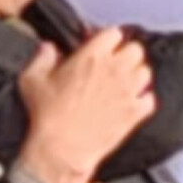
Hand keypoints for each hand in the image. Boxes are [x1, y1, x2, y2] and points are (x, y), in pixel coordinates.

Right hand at [15, 29, 155, 182]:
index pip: (114, 33)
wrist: (61, 149)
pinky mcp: (134, 113)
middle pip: (136, 49)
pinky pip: (150, 100)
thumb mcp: (32, 80)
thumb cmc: (47, 116)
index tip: (98, 46)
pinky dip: (143, 100)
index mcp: (91, 57)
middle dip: (125, 54)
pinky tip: (130, 103)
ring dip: (136, 75)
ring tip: (123, 82)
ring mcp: (127, 92)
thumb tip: (48, 48)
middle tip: (113, 63)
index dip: (106, 39)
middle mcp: (114, 70)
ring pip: (145, 72)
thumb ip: (42, 58)